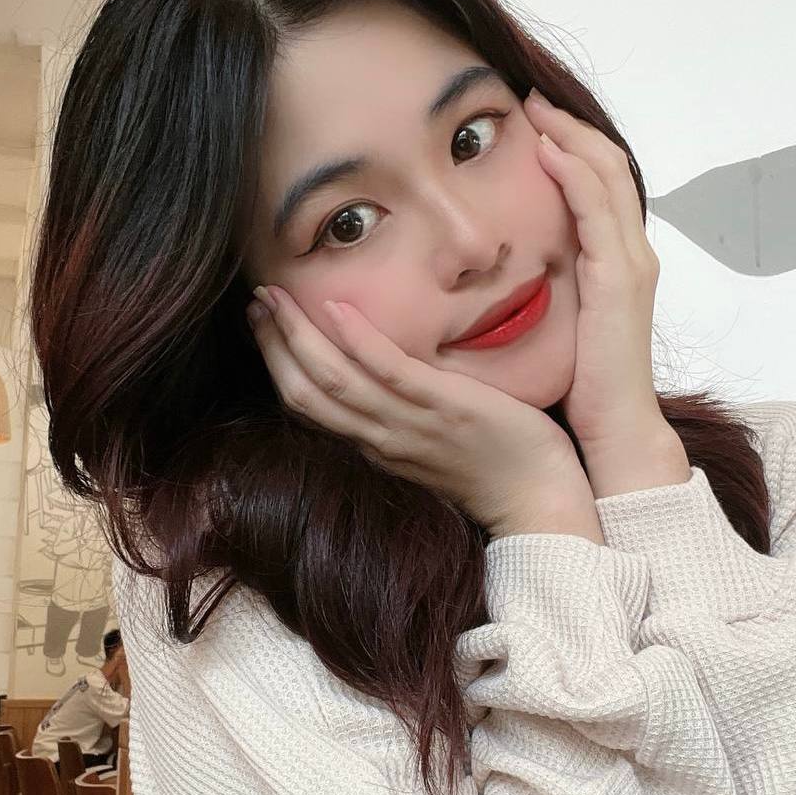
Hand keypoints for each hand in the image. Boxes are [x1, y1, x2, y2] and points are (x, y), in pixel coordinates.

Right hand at [247, 285, 594, 538]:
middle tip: (256, 298)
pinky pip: (389, 371)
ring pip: (333, 381)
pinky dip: (355, 340)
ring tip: (273, 295)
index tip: (264, 324)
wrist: (538, 499)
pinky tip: (333, 307)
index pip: (309, 407)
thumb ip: (401, 414)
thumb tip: (384, 376)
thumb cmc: (495, 466)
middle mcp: (380, 440)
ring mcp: (409, 426)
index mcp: (375, 446)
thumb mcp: (431, 444)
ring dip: (296, 336)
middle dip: (272, 344)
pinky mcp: (444, 407)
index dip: (278, 364)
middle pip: (305, 393)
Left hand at [523, 89, 668, 455]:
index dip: (569, 147)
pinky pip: (598, 211)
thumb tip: (500, 272)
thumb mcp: (562, 326)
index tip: (529, 122)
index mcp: (615, 264)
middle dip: (570, 127)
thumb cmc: (584, 387)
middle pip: (606, 167)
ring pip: (607, 177)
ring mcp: (631, 265)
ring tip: (536, 107)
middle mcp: (631, 255)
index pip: (596, 186)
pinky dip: (574, 175)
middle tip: (531, 97)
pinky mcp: (620, 281)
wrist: (615, 432)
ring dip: (571, 136)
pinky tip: (546, 150)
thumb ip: (546, 291)